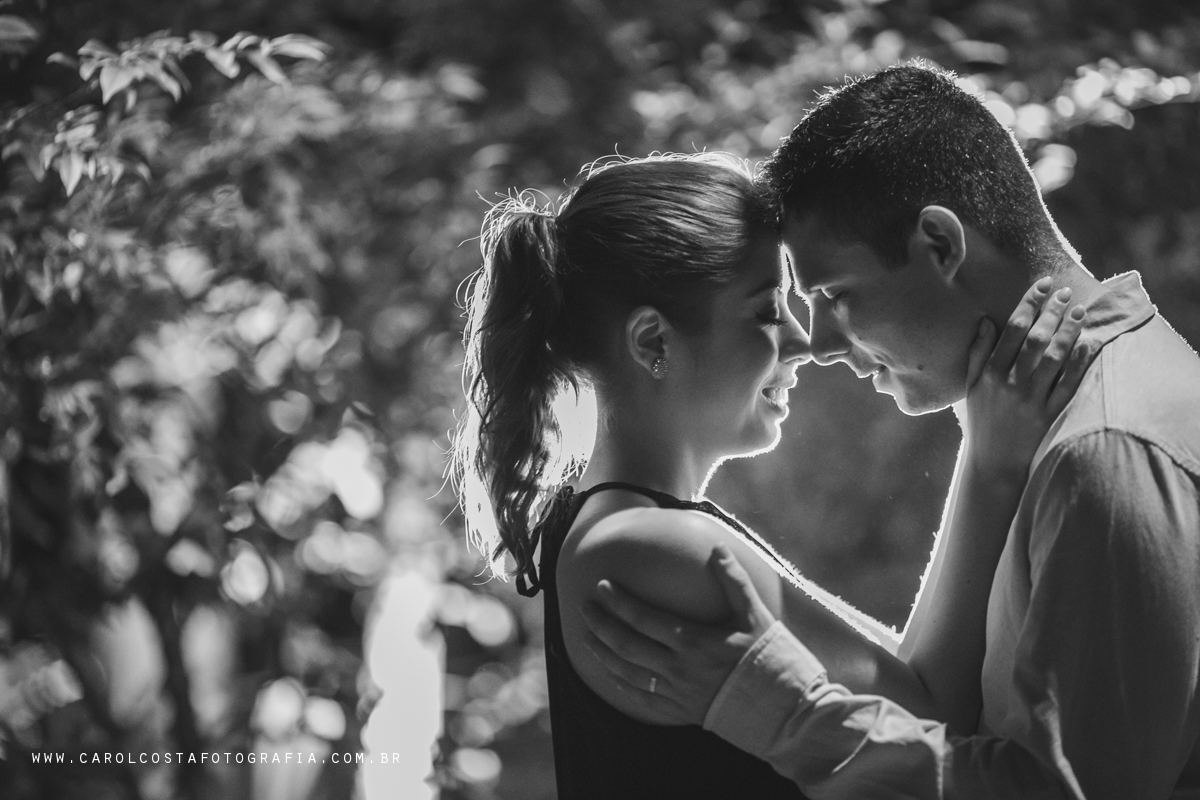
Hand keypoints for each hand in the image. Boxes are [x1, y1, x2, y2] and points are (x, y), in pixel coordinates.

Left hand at [580, 544, 776, 724]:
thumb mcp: (755, 615)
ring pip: (627, 672)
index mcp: (693, 642)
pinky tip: (608, 673)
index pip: (644, 619)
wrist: (786, 713)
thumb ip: (733, 581)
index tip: (601, 585)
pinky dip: (620, 684)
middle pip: (627, 644)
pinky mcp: (681, 712)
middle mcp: (679, 669)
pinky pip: (641, 699)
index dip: (619, 602)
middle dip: (601, 624)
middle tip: (583, 607)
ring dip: (603, 653)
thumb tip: (716, 547)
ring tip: (586, 637)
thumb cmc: (773, 659)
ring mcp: (678, 694)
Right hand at [964, 277, 1088, 482]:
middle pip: (1036, 340)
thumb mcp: (969, 388)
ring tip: (1079, 310)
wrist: (993, 464)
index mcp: (989, 375)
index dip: (1029, 305)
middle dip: (1052, 312)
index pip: (1012, 331)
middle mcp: (1010, 385)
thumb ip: (976, 354)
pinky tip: (1087, 344)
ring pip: (1054, 359)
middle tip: (1065, 292)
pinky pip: (1068, 385)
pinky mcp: (1050, 416)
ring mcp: (1031, 401)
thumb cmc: (980, 421)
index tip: (1042, 286)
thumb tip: (987, 321)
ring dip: (1068, 331)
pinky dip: (1079, 363)